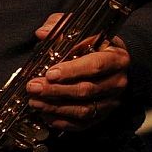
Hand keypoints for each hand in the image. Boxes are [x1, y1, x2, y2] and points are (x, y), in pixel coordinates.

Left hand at [25, 12, 130, 130]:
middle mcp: (118, 81)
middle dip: (56, 90)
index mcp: (117, 58)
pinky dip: (62, 122)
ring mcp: (111, 101)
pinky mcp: (103, 115)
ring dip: (55, 107)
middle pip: (86, 90)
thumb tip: (43, 33)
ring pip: (83, 110)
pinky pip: (82, 124)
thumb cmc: (97, 46)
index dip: (72, 70)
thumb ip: (62, 27)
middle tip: (33, 87)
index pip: (95, 65)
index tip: (50, 73)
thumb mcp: (84, 31)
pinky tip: (46, 114)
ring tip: (34, 101)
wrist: (115, 67)